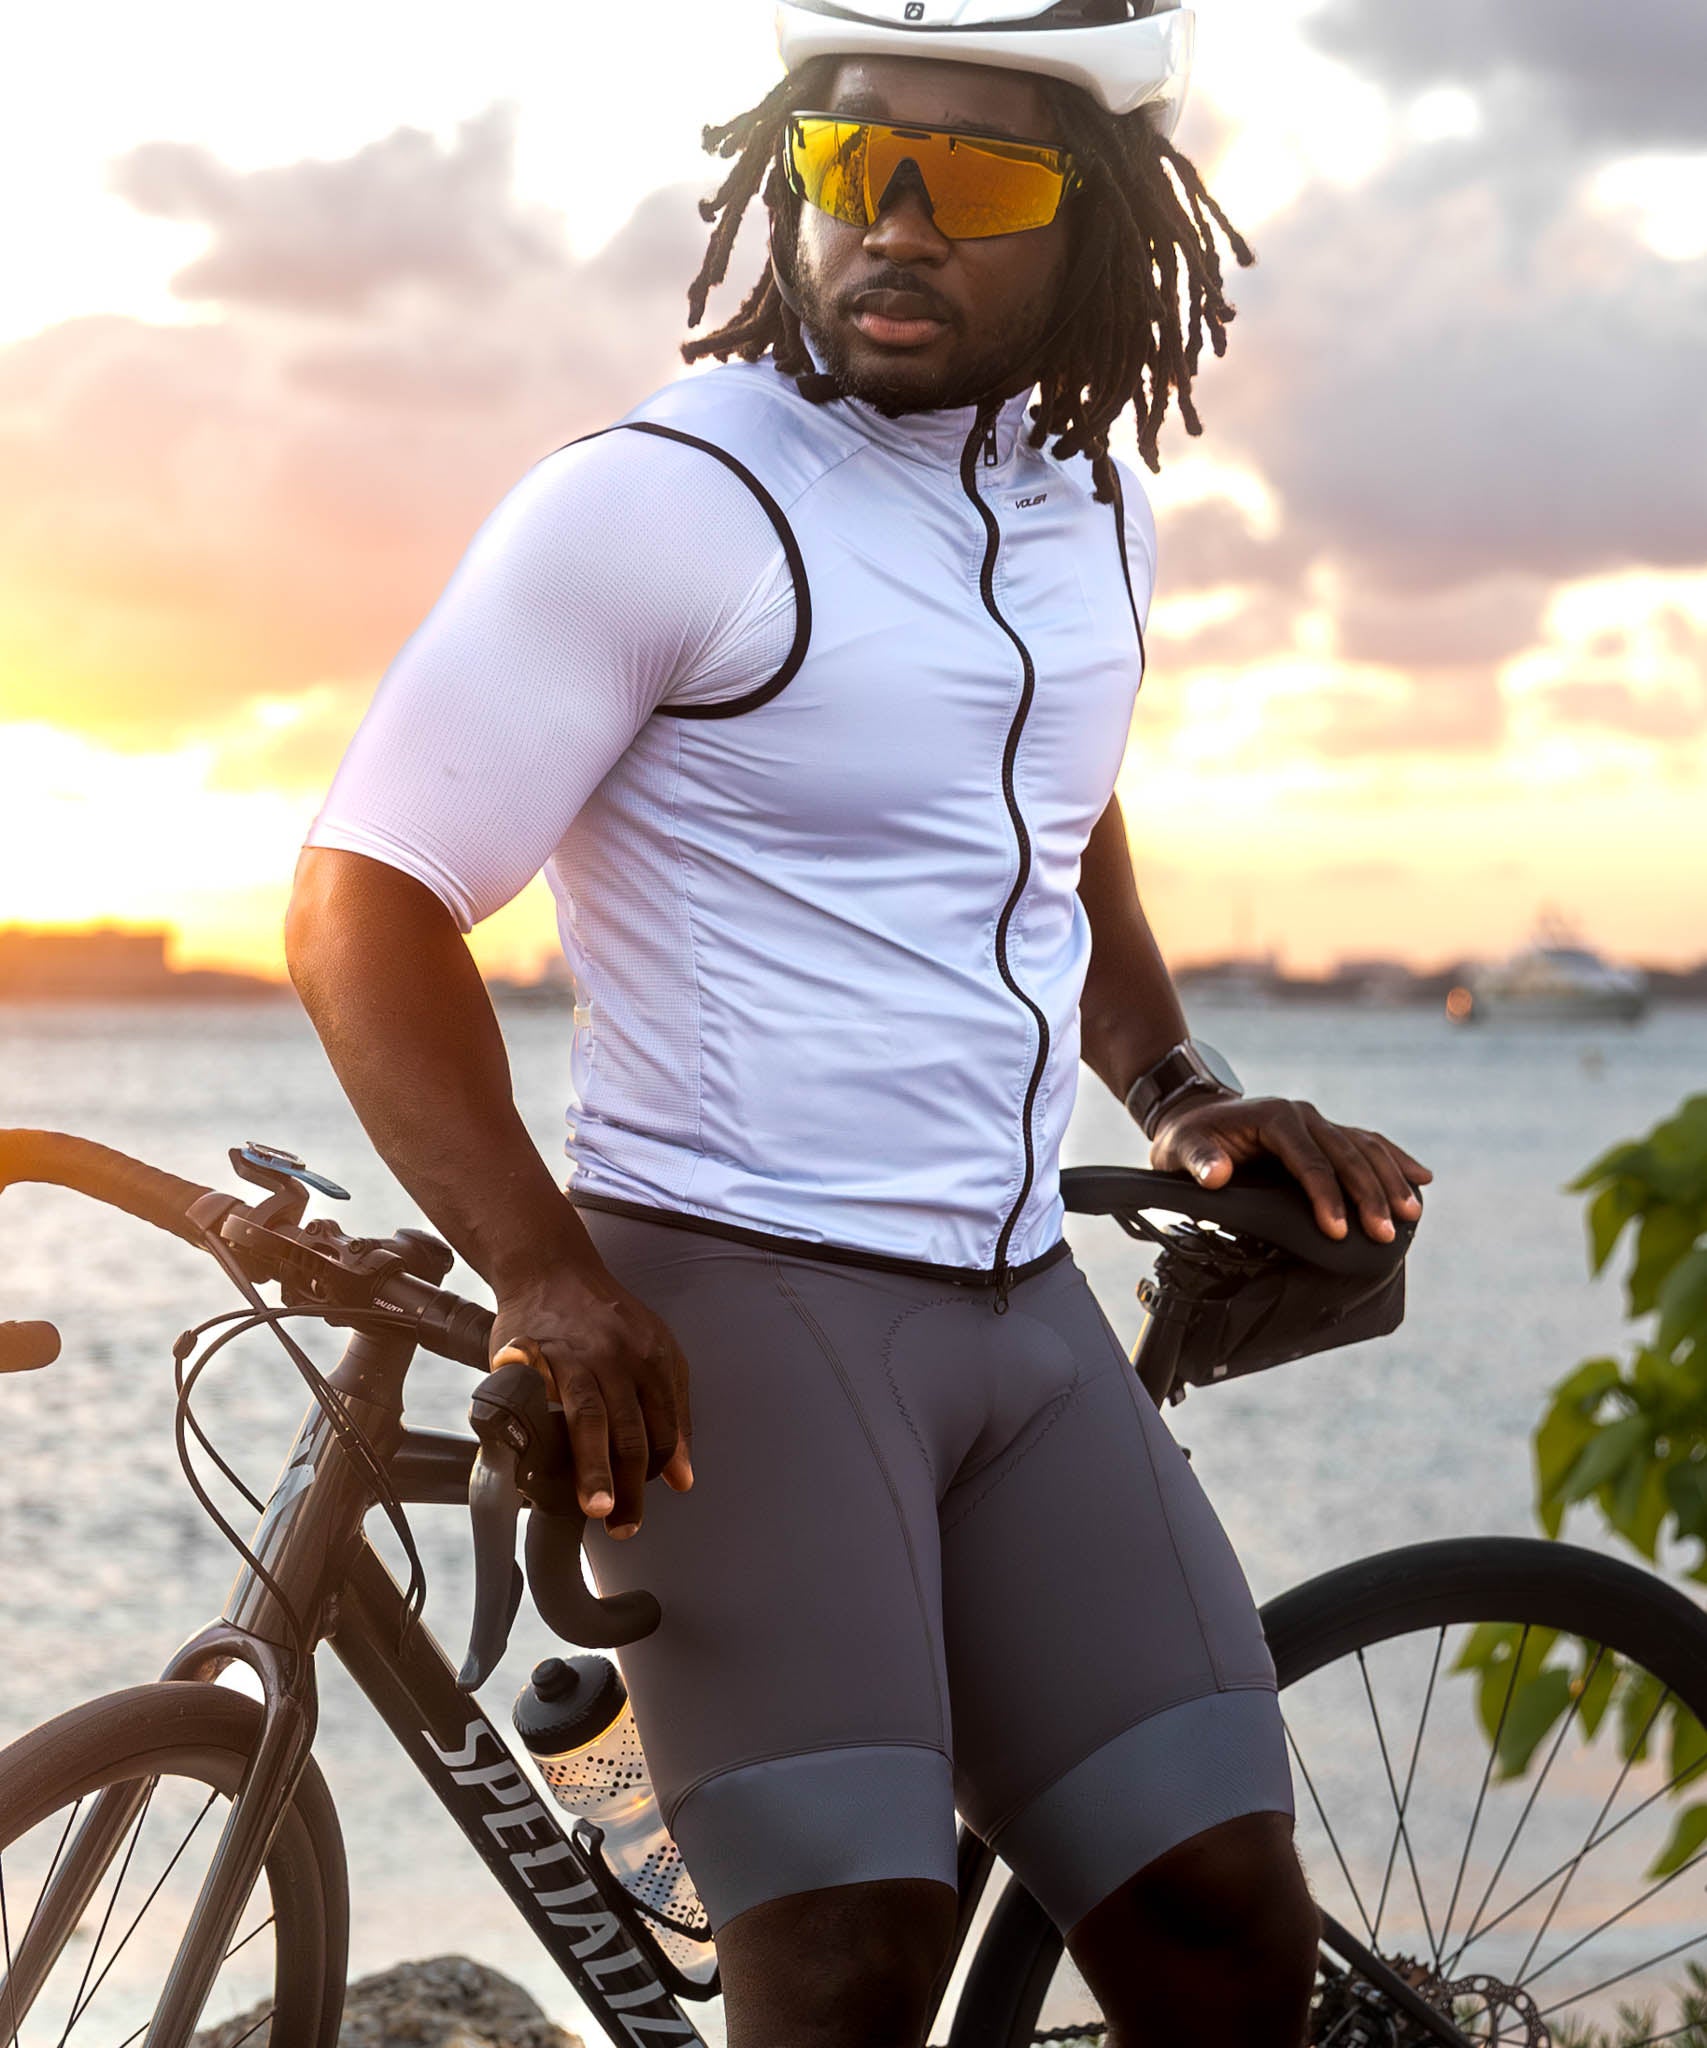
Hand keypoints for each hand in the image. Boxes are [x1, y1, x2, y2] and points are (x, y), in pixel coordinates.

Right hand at [489, 1262, 692, 1540]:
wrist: (552, 1267)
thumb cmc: (606, 1320)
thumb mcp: (655, 1355)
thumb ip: (672, 1413)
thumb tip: (681, 1477)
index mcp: (653, 1359)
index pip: (663, 1426)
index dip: (657, 1469)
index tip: (647, 1503)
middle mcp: (617, 1357)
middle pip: (630, 1428)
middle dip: (630, 1484)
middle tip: (625, 1524)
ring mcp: (573, 1354)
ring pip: (589, 1418)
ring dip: (593, 1467)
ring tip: (596, 1507)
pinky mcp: (530, 1352)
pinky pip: (531, 1391)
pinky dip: (531, 1420)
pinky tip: (529, 1452)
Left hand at [1149, 1094, 1431, 1243]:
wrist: (1195, 1115)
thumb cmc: (1187, 1139)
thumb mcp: (1180, 1148)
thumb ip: (1199, 1161)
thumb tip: (1217, 1175)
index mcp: (1274, 1118)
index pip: (1308, 1161)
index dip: (1325, 1195)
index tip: (1337, 1230)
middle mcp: (1303, 1115)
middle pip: (1345, 1156)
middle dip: (1367, 1195)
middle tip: (1383, 1233)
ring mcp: (1318, 1122)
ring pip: (1364, 1148)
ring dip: (1390, 1180)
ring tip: (1410, 1214)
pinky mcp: (1326, 1133)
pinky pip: (1367, 1144)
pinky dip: (1394, 1160)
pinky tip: (1421, 1178)